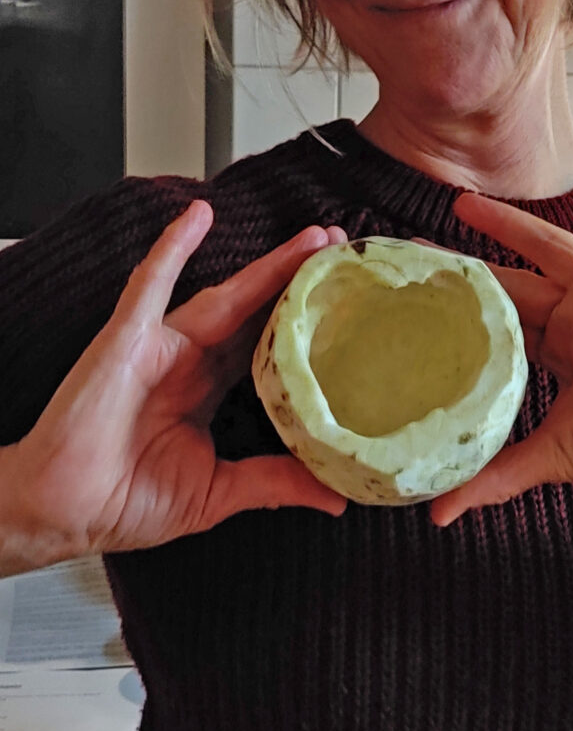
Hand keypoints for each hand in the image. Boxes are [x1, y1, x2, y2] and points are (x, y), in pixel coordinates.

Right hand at [0, 202, 347, 575]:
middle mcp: (190, 362)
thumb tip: (338, 497)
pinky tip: (198, 217)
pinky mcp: (126, 339)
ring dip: (268, 265)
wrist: (64, 513)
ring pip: (226, 294)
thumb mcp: (219, 492)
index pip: (270, 345)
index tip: (350, 303)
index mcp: (210, 391)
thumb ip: (275, 483)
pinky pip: (150, 285)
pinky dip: (173, 249)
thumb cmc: (125, 503)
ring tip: (312, 237)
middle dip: (300, 279)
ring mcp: (160, 346)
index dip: (307, 322)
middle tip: (343, 249)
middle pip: (258, 310)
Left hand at [430, 129, 572, 525]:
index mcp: (557, 350)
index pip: (493, 322)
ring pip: (546, 247)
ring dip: (507, 225)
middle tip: (408, 249)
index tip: (407, 299)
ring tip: (461, 203)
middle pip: (505, 282)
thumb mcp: (551, 456)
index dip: (453, 310)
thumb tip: (436, 515)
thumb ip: (495, 477)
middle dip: (459, 267)